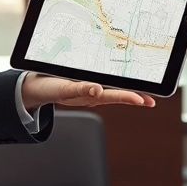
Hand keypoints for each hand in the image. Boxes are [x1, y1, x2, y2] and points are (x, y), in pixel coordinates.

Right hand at [19, 72, 154, 111]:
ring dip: (128, 92)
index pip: (114, 95)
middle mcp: (93, 93)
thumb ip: (81, 89)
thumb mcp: (64, 87)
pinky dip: (115, 84)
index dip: (129, 97)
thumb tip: (98, 90)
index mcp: (90, 95)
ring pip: (112, 90)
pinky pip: (103, 85)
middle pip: (117, 94)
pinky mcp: (85, 84)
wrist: (35, 86)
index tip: (142, 99)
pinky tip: (124, 84)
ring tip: (144, 96)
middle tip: (151, 100)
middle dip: (135, 97)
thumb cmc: (49, 87)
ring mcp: (90, 90)